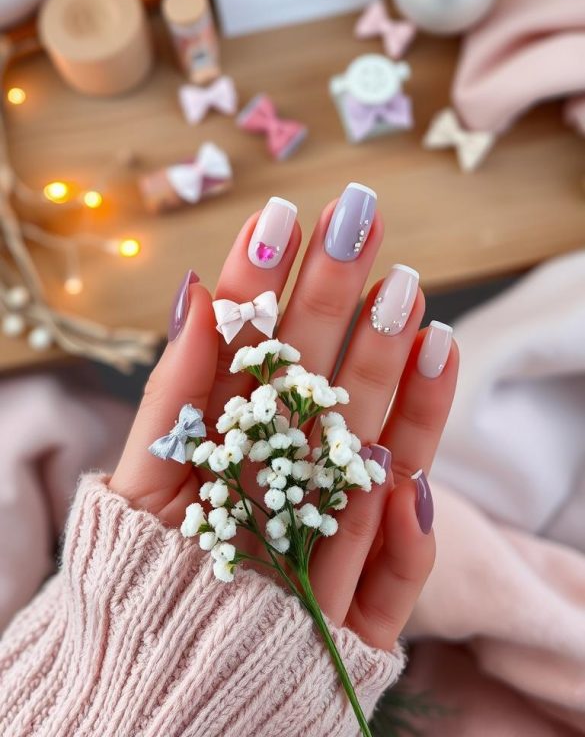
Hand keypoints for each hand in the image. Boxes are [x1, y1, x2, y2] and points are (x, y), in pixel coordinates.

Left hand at [110, 188, 457, 651]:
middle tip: (359, 219)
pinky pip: (389, 580)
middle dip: (339, 304)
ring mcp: (331, 544)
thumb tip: (197, 292)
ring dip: (395, 389)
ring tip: (412, 305)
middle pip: (323, 386)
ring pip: (371, 461)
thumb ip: (172, 394)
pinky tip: (413, 473)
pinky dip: (405, 537)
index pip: (258, 354)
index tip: (283, 213)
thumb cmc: (139, 587)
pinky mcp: (357, 620)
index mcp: (240, 447)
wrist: (150, 702)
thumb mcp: (141, 481)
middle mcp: (291, 482)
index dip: (269, 284)